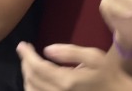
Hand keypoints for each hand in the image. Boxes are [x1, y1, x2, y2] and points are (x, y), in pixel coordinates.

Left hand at [17, 42, 131, 90]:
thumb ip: (70, 52)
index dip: (26, 55)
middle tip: (25, 51)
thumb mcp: (94, 57)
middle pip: (32, 79)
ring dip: (26, 77)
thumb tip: (47, 50)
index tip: (22, 45)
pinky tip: (35, 80)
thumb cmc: (110, 75)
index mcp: (66, 80)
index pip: (37, 67)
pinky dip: (32, 88)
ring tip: (28, 64)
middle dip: (25, 64)